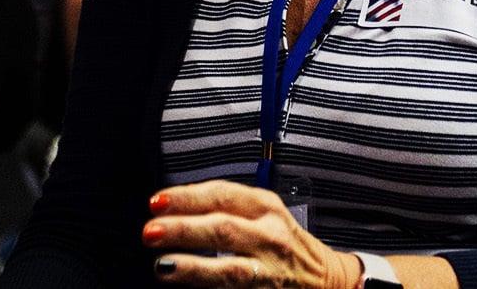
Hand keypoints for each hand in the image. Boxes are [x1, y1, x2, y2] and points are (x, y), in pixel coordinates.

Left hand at [144, 181, 359, 288]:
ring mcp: (269, 271)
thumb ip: (225, 208)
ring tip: (162, 266)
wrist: (325, 279)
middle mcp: (269, 237)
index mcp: (265, 208)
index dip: (187, 197)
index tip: (157, 202)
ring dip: (192, 267)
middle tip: (151, 231)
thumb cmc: (285, 244)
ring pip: (228, 269)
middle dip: (184, 229)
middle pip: (222, 228)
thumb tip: (171, 208)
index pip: (222, 195)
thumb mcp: (262, 214)